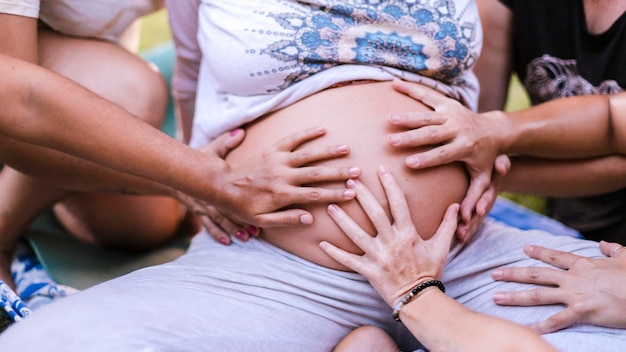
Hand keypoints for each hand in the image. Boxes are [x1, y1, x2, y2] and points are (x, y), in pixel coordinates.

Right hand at [175, 129, 254, 244]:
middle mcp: (208, 196)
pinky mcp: (198, 213)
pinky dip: (217, 234)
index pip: (228, 192)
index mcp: (212, 181)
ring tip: (246, 238)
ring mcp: (202, 206)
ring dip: (232, 230)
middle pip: (225, 210)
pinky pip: (207, 225)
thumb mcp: (209, 151)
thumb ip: (225, 143)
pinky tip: (226, 242)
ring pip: (218, 221)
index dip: (242, 201)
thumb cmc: (198, 161)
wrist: (175, 172)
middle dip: (240, 221)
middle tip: (256, 231)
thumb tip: (240, 132)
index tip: (258, 208)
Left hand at [212, 126, 360, 228]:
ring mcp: (278, 160)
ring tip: (347, 148)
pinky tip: (322, 129)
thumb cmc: (241, 206)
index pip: (314, 196)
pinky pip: (292, 139)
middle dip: (339, 173)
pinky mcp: (272, 150)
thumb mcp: (261, 220)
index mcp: (282, 194)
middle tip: (357, 172)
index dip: (335, 194)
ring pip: (308, 154)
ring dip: (328, 151)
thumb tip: (309, 219)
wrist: (221, 185)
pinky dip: (307, 133)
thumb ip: (286, 220)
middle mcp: (283, 175)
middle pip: (316, 173)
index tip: (352, 194)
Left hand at [319, 165, 459, 306]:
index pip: (398, 204)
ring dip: (342, 220)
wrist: (420, 299)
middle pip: (374, 215)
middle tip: (348, 180)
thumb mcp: (442, 247)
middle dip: (361, 196)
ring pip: (357, 235)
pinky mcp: (369, 271)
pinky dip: (335, 252)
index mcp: (409, 234)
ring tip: (330, 205)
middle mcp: (392, 243)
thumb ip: (447, 225)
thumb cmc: (430, 271)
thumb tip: (456, 205)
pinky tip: (321, 243)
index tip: (381, 169)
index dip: (390, 185)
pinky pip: (349, 261)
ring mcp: (379, 257)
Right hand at [388, 79, 506, 221]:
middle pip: (432, 134)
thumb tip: (468, 218)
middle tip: (391, 142)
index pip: (443, 154)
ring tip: (388, 120)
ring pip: (426, 116)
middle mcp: (457, 129)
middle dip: (411, 138)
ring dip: (407, 117)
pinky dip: (410, 88)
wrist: (494, 129)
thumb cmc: (484, 158)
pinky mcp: (446, 103)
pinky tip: (393, 84)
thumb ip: (475, 196)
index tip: (409, 163)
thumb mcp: (482, 177)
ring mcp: (451, 114)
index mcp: (464, 147)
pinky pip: (426, 95)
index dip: (427, 159)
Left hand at [456, 154, 510, 241]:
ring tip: (459, 237)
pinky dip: (466, 232)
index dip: (483, 203)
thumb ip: (502, 164)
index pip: (487, 197)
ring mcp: (481, 209)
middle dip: (472, 222)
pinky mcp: (475, 214)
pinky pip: (471, 223)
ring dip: (468, 229)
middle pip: (480, 214)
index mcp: (491, 189)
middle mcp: (487, 202)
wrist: (495, 174)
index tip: (478, 210)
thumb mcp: (500, 162)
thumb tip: (502, 165)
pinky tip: (457, 240)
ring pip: (475, 221)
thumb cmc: (494, 165)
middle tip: (462, 229)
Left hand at [491, 241, 625, 333]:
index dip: (538, 252)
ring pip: (537, 294)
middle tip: (494, 274)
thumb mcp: (625, 257)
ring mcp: (574, 294)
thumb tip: (605, 243)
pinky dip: (540, 326)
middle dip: (513, 274)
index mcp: (583, 264)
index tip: (524, 249)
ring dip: (515, 296)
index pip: (555, 257)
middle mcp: (573, 278)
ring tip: (496, 297)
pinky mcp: (581, 312)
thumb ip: (612, 250)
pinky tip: (525, 329)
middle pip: (537, 274)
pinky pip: (556, 320)